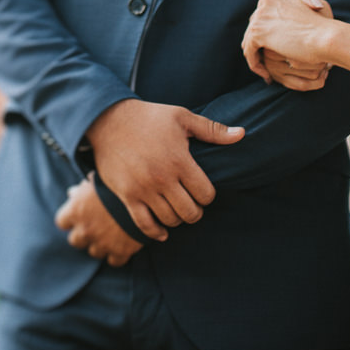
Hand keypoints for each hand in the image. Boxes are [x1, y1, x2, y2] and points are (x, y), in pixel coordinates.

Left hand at [55, 178, 142, 265]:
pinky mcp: (120, 252)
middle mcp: (85, 230)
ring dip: (100, 245)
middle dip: (83, 234)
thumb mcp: (97, 180)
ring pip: (94, 252)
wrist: (144, 194)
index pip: (61, 222)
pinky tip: (124, 245)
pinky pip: (115, 261)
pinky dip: (118, 255)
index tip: (78, 215)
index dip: (69, 219)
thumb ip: (82, 189)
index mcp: (76, 211)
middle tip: (95, 225)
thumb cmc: (117, 183)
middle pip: (75, 241)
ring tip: (112, 233)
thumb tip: (72, 193)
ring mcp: (102, 243)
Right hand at [83, 100, 241, 240]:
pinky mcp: (127, 196)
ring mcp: (143, 189)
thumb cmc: (149, 117)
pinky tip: (163, 231)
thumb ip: (212, 130)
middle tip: (192, 203)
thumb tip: (242, 134)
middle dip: (196, 211)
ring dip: (177, 219)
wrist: (107, 120)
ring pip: (170, 220)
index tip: (202, 189)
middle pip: (190, 212)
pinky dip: (156, 232)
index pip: (206, 194)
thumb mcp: (182, 117)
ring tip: (176, 208)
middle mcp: (162, 178)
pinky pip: (144, 224)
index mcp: (179, 160)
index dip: (208, 195)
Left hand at [242, 0, 338, 90]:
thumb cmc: (325, 26)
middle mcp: (266, 1)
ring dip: (257, 55)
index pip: (265, 15)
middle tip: (268, 61)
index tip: (277, 47)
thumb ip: (294, 9)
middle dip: (261, 43)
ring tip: (268, 71)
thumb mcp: (314, 6)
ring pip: (250, 39)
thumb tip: (283, 23)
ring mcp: (260, 16)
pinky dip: (255, 64)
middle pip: (255, 25)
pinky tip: (267, 76)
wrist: (325, 37)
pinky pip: (249, 51)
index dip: (269, 32)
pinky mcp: (257, 32)